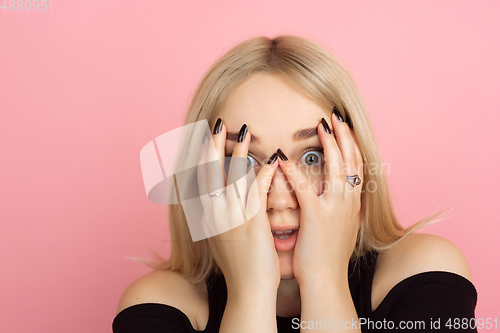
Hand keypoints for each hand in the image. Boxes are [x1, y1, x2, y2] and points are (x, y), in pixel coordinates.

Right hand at [197, 121, 280, 293]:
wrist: (248, 290)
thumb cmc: (238, 265)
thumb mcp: (218, 238)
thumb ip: (214, 217)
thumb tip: (212, 200)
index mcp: (205, 217)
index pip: (198, 178)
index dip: (201, 155)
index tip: (204, 137)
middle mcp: (213, 214)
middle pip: (209, 171)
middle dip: (213, 145)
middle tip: (218, 124)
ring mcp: (231, 218)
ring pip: (231, 176)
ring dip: (238, 152)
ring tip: (244, 132)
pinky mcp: (251, 223)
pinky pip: (255, 191)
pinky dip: (262, 173)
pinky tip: (270, 159)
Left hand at [277, 112, 363, 285]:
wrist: (327, 281)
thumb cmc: (327, 256)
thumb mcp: (339, 227)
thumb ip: (337, 207)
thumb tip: (332, 192)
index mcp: (352, 203)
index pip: (356, 166)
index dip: (351, 144)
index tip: (343, 127)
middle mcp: (348, 202)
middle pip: (352, 160)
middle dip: (344, 136)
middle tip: (335, 116)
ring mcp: (335, 209)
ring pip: (337, 168)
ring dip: (330, 144)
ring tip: (320, 125)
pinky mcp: (317, 218)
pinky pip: (306, 190)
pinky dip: (296, 173)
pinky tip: (285, 160)